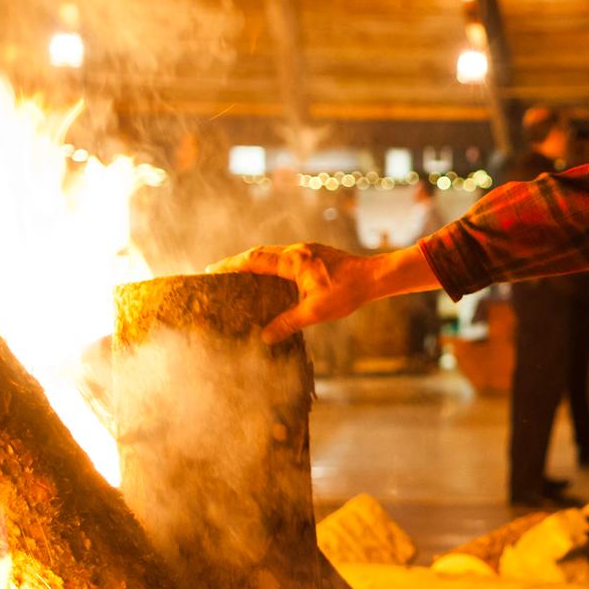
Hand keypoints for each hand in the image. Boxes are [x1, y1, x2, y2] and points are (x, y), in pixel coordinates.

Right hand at [208, 243, 437, 342]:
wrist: (376, 277)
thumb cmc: (347, 292)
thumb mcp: (315, 312)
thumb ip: (288, 323)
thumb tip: (265, 337)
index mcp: (292, 261)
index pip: (254, 260)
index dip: (231, 265)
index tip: (212, 270)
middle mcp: (297, 251)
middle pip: (260, 254)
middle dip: (238, 263)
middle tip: (218, 272)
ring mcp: (307, 251)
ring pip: (273, 254)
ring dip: (255, 263)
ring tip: (238, 276)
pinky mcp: (316, 255)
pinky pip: (285, 257)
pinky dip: (271, 266)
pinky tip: (270, 279)